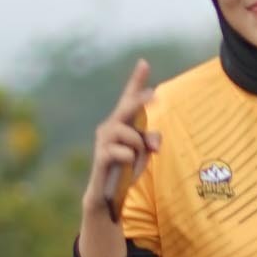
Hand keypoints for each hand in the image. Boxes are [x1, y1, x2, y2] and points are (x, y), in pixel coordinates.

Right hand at [81, 60, 157, 228]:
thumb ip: (152, 140)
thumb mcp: (145, 152)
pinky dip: (131, 160)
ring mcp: (104, 141)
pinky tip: (126, 167)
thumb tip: (154, 143)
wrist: (107, 193)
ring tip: (136, 159)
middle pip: (127, 108)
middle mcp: (110, 127)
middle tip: (155, 95)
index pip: (129, 98)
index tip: (144, 63)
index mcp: (122, 122)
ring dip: (139, 148)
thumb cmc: (126, 167)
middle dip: (140, 101)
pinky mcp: (101, 156)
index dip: (136, 80)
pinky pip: (123, 152)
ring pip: (131, 135)